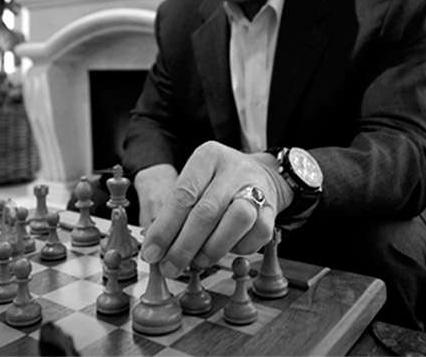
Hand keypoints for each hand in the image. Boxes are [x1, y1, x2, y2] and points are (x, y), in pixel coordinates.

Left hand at [140, 141, 292, 277]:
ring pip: (237, 221)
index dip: (165, 229)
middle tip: (170, 267)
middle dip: (184, 246)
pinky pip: (258, 234)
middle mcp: (233, 169)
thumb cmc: (217, 184)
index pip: (182, 195)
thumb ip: (174, 213)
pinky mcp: (273, 208)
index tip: (151, 253)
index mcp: (207, 157)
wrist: (262, 174)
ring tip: (197, 263)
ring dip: (212, 249)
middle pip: (207, 212)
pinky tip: (226, 250)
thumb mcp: (194, 184)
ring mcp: (257, 187)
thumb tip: (155, 248)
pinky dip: (239, 248)